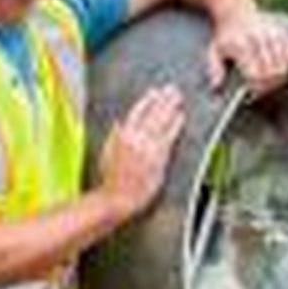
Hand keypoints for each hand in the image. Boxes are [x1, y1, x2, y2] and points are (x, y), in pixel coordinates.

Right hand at [97, 85, 184, 220]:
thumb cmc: (110, 179)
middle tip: (173, 89)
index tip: (155, 91)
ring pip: (162, 122)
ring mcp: (149, 148)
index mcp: (123, 135)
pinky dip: (176, 124)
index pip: (138, 111)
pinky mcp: (159, 158)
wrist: (117, 199)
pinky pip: (170, 137)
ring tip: (178, 98)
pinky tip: (181, 117)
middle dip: (164, 99)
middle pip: (153, 113)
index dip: (148, 99)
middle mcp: (137, 138)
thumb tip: (120, 122)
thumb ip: (115, 135)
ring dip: (171, 108)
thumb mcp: (106, 152)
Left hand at [206, 13, 287, 98]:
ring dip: (277, 78)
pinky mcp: (280, 32)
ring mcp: (271, 35)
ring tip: (268, 81)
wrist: (235, 10)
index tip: (251, 92)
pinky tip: (275, 68)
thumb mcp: (213, 51)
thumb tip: (216, 87)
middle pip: (271, 73)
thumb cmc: (225, 35)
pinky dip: (286, 66)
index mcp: (240, 45)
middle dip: (267, 85)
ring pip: (283, 67)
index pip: (255, 74)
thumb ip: (215, 69)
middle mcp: (258, 39)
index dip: (255, 87)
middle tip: (260, 89)